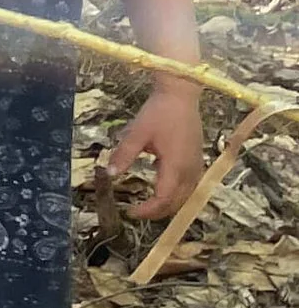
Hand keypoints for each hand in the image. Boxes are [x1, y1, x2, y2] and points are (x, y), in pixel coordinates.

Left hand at [105, 89, 203, 216]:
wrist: (181, 94)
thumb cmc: (159, 112)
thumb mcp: (137, 133)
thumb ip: (124, 155)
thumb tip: (109, 174)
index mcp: (176, 167)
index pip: (163, 200)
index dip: (147, 210)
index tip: (130, 212)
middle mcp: (190, 171)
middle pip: (177, 203)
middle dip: (157, 212)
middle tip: (137, 211)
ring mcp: (197, 166)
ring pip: (186, 196)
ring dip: (168, 204)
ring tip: (148, 203)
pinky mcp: (198, 159)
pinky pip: (190, 185)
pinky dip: (176, 192)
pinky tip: (161, 183)